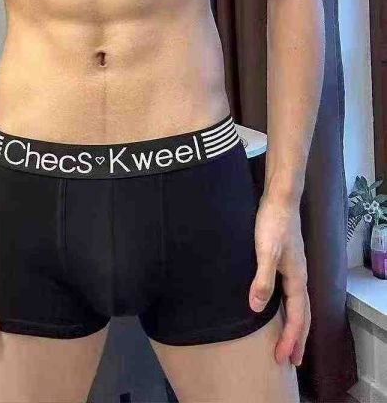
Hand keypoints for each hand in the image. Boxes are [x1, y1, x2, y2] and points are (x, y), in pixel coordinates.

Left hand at [248, 195, 309, 366]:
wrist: (279, 199)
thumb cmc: (272, 223)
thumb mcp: (265, 252)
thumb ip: (262, 280)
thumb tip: (257, 309)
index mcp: (297, 278)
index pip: (297, 316)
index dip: (290, 338)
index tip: (282, 358)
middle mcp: (299, 276)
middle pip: (302, 314)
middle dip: (297, 338)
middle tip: (291, 361)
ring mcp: (294, 268)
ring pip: (298, 304)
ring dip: (294, 325)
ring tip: (288, 341)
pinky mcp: (286, 260)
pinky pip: (291, 293)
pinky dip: (288, 308)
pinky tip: (278, 307)